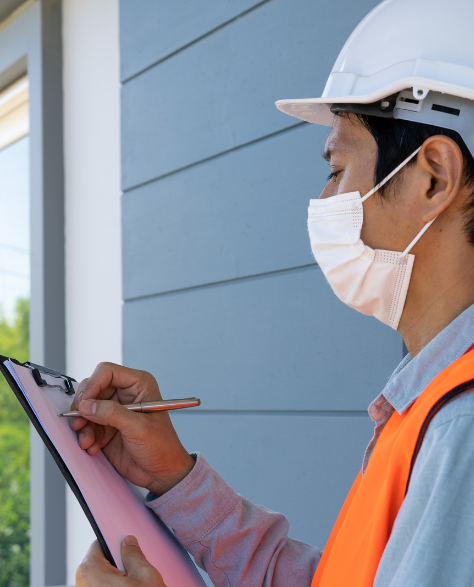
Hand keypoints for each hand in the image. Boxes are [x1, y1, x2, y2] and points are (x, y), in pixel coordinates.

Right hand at [70, 362, 194, 495]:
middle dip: (83, 407)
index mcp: (139, 384)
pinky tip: (93, 447)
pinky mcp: (107, 426)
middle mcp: (125, 393)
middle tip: (79, 424)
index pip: (107, 372)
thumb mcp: (138, 428)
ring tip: (88, 442)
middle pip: (92, 388)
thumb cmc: (162, 447)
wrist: (162, 473)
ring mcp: (114, 410)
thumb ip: (112, 414)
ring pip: (86, 407)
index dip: (92, 385)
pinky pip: (87, 424)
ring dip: (83, 425)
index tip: (84, 404)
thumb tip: (87, 405)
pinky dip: (86, 435)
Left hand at [76, 536, 165, 586]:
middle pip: (99, 562)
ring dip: (115, 580)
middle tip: (133, 573)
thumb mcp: (145, 576)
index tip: (125, 545)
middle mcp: (81, 584)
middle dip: (117, 564)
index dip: (116, 542)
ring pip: (100, 579)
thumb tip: (129, 543)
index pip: (100, 543)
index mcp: (90, 570)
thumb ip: (134, 554)